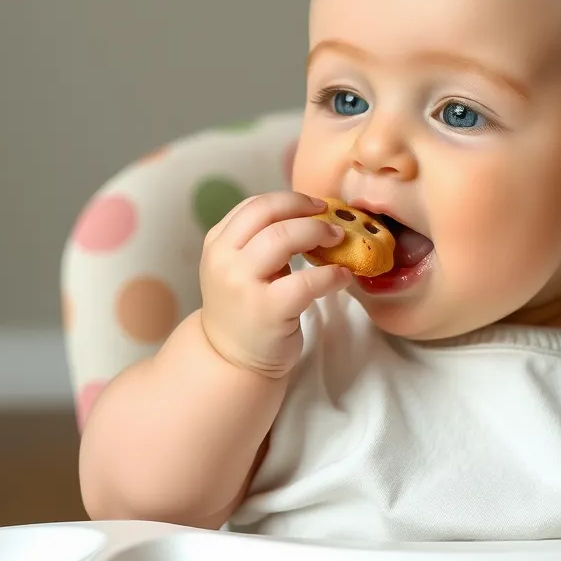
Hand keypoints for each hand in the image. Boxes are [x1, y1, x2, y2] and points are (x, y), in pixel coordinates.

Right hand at [198, 192, 350, 377]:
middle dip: (307, 212)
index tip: (317, 206)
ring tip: (339, 241)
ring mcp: (242, 285)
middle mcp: (224, 259)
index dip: (291, 200)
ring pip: (283, 238)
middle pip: (268, 214)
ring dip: (319, 233)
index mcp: (218, 243)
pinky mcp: (267, 310)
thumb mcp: (240, 268)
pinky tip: (342, 277)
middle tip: (333, 223)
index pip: (254, 205)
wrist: (231, 359)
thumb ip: (262, 241)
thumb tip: (313, 216)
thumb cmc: (245, 308)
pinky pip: (306, 281)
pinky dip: (331, 275)